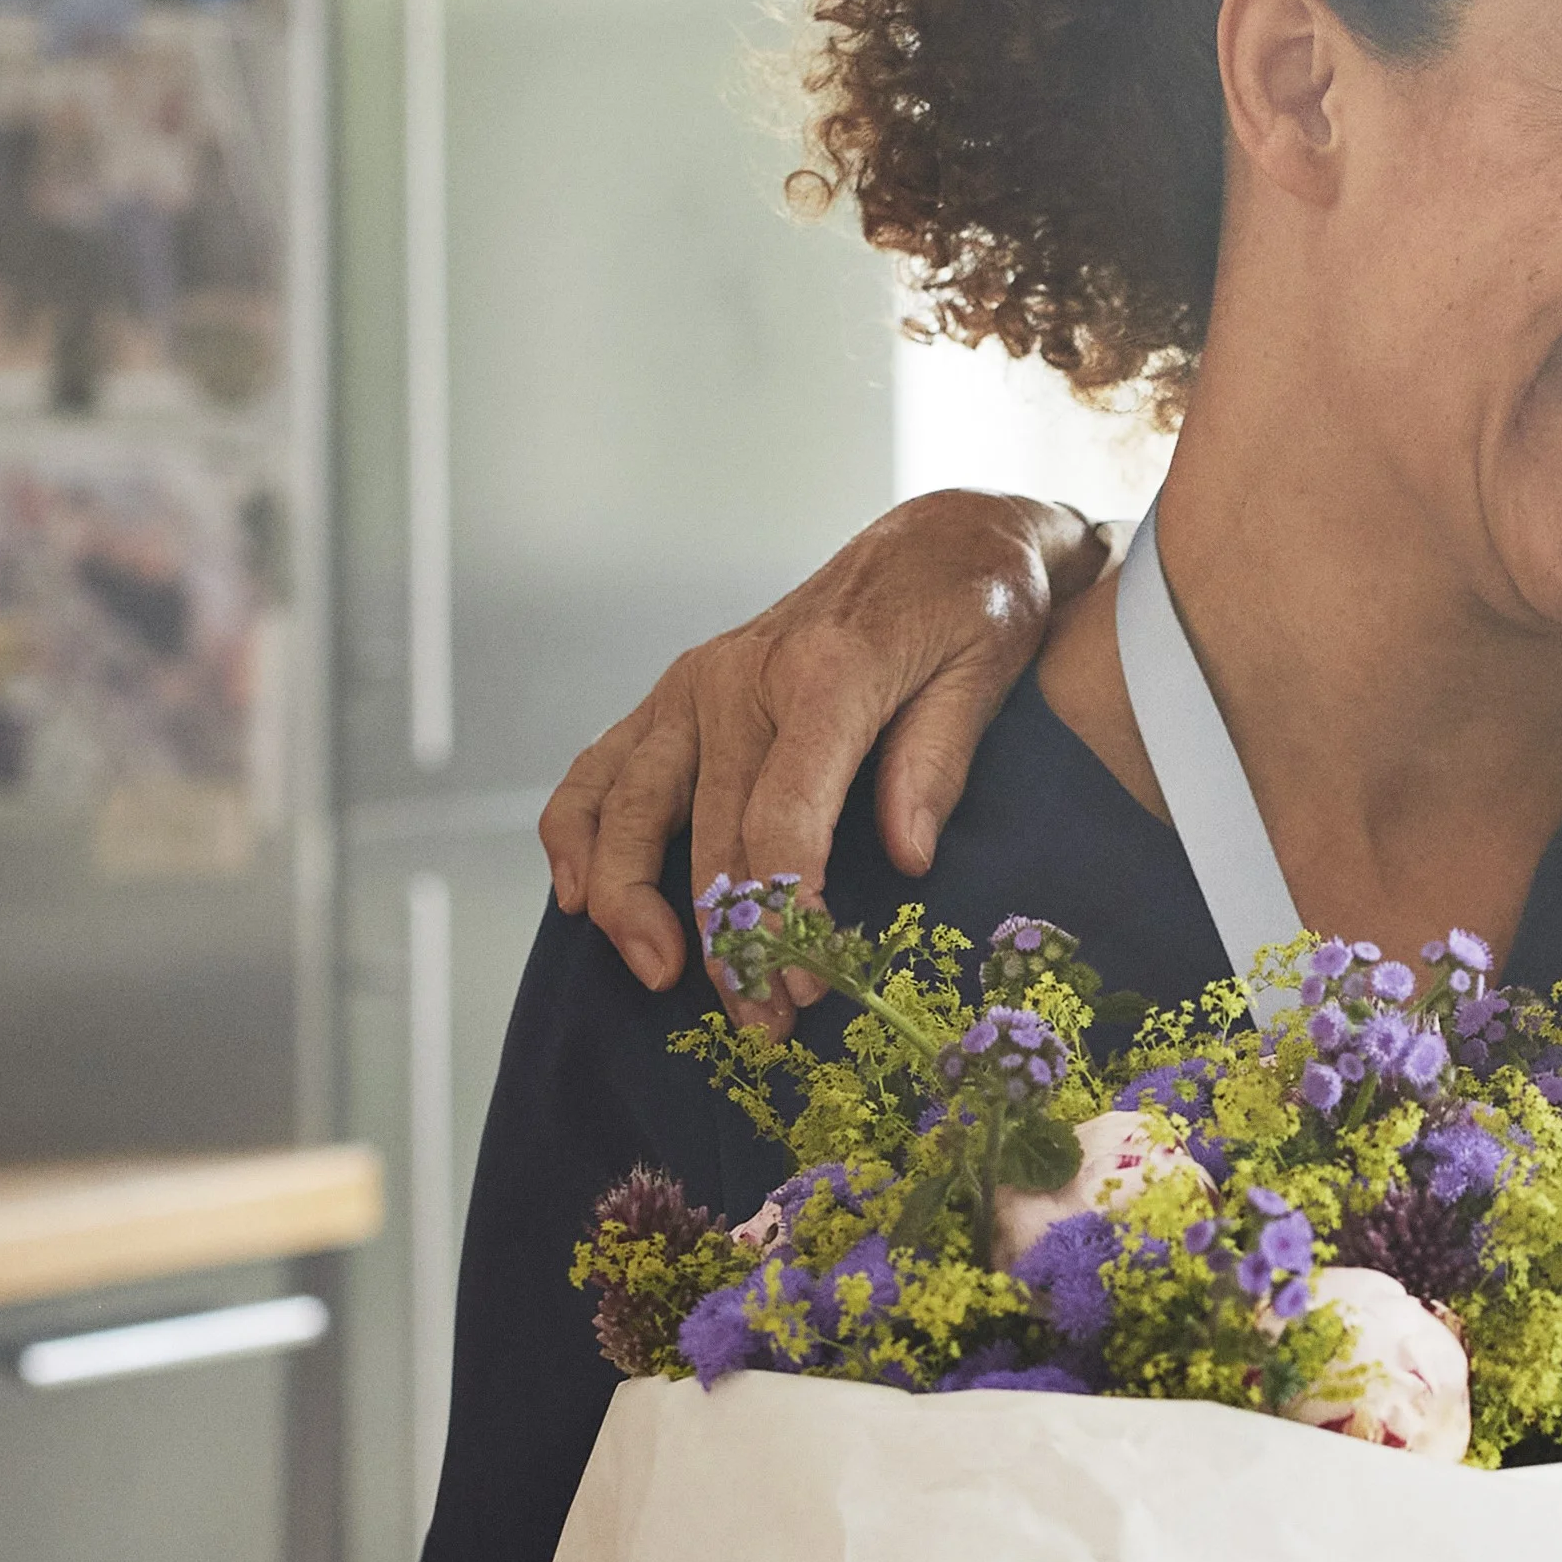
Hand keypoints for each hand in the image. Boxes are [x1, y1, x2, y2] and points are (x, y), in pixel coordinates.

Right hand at [538, 491, 1104, 1023]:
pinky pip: (598, 769)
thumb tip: (906, 858)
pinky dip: (574, 834)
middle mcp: (739, 676)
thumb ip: (939, 761)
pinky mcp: (675, 694)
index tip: (806, 982)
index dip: (783, 908)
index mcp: (825, 673)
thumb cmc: (973, 607)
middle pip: (708, 833)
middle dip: (729, 939)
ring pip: (627, 808)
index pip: (783, 814)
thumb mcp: (987, 669)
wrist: (937, 537)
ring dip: (632, 905)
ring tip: (661, 979)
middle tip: (764, 1023)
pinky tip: (578, 901)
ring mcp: (694, 684)